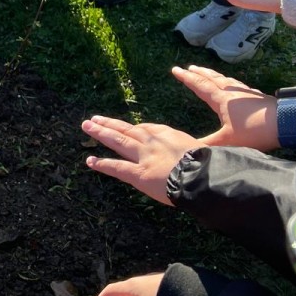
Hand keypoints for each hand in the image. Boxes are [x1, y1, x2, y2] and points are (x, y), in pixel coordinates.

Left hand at [82, 115, 196, 204]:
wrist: (204, 176)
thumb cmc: (209, 165)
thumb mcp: (202, 150)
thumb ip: (191, 151)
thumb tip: (195, 156)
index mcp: (169, 135)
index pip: (147, 129)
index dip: (134, 128)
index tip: (125, 126)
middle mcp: (153, 142)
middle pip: (127, 130)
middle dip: (110, 124)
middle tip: (94, 119)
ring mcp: (144, 156)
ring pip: (118, 141)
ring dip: (101, 133)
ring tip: (87, 126)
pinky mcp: (138, 174)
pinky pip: (117, 168)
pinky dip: (102, 164)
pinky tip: (90, 161)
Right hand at [172, 65, 278, 149]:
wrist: (286, 123)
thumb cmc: (255, 130)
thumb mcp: (228, 140)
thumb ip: (208, 144)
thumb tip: (188, 147)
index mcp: (221, 99)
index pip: (200, 85)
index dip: (187, 78)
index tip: (175, 70)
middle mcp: (232, 92)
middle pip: (212, 78)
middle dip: (199, 73)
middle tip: (189, 67)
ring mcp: (245, 92)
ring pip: (225, 80)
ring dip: (214, 75)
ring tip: (207, 73)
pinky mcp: (256, 96)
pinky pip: (236, 85)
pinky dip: (229, 82)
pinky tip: (233, 86)